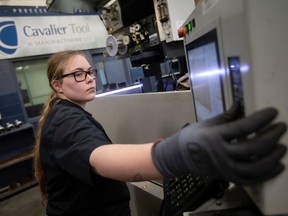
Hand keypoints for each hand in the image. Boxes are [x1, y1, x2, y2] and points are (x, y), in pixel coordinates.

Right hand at [151, 103, 286, 184]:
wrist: (180, 156)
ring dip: (272, 158)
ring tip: (281, 147)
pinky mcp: (227, 176)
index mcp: (214, 136)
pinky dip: (266, 175)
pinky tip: (277, 166)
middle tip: (281, 127)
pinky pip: (250, 180)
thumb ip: (226, 116)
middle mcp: (220, 153)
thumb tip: (241, 104)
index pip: (243, 127)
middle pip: (252, 148)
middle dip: (271, 137)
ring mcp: (224, 168)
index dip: (261, 119)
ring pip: (254, 167)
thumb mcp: (207, 123)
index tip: (273, 111)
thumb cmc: (193, 137)